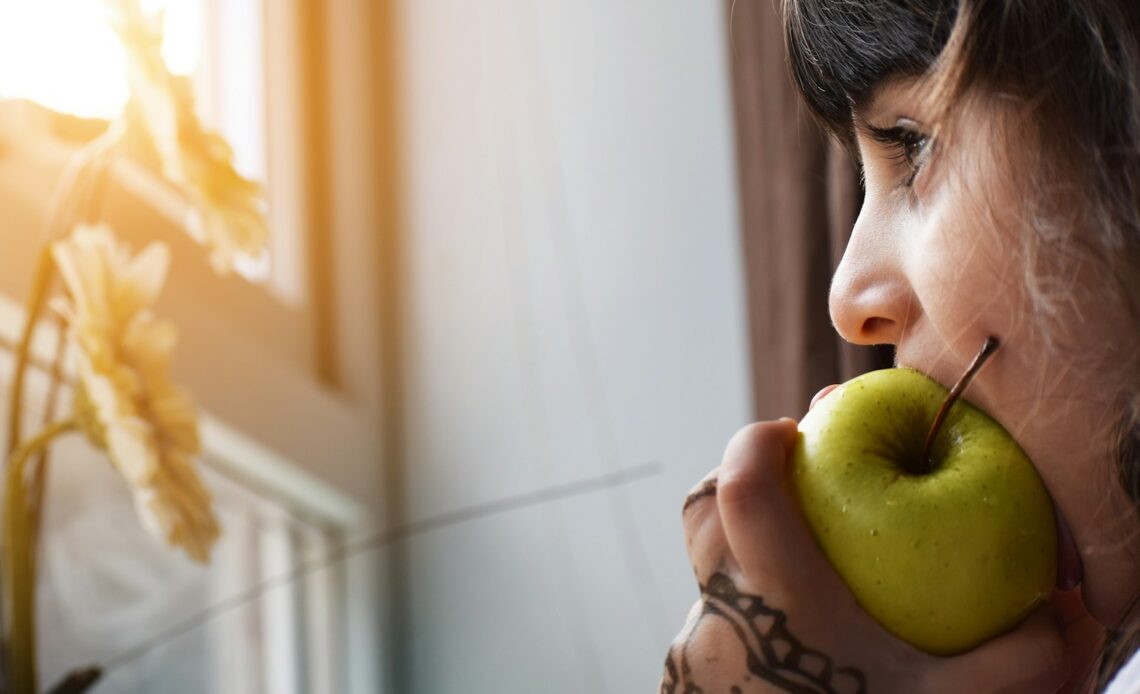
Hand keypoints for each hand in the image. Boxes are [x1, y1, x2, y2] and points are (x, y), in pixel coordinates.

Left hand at [661, 419, 1070, 692]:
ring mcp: (696, 656)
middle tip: (795, 479)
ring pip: (705, 571)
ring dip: (743, 547)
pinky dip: (746, 603)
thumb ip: (1023, 663)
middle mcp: (721, 618)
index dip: (753, 445)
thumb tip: (1067, 611)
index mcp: (776, 603)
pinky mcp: (691, 684)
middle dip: (741, 484)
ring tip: (804, 556)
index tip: (790, 430)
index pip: (736, 491)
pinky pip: (712, 618)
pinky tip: (798, 632)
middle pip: (702, 516)